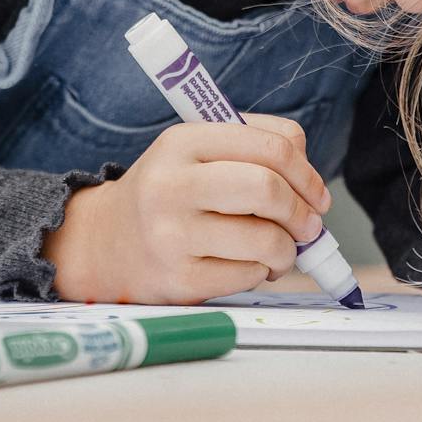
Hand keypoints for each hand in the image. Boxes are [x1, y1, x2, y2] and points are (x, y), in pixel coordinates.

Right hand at [42, 114, 331, 304]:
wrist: (104, 244)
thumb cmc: (169, 194)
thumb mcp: (195, 153)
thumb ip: (252, 149)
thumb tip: (311, 185)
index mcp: (183, 142)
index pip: (270, 146)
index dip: (307, 173)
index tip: (317, 195)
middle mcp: (172, 184)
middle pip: (269, 189)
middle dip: (302, 213)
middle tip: (308, 226)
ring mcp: (172, 235)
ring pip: (266, 240)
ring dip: (286, 250)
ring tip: (277, 250)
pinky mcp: (178, 280)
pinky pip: (248, 276)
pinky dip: (260, 273)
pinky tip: (246, 266)